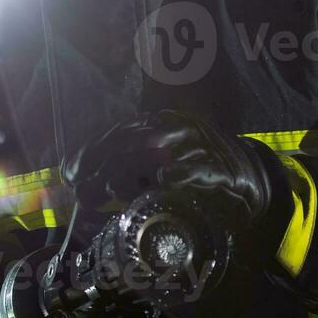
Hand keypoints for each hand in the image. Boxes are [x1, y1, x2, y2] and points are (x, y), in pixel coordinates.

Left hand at [63, 109, 288, 241]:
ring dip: (122, 178)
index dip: (89, 152)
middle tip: (82, 193)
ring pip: (147, 156)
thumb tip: (89, 182)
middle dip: (97, 168)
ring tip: (107, 194)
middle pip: (124, 144)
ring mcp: (192, 146)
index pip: (115, 133)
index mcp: (158, 123)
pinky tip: (153, 190)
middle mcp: (173, 128)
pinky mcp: (211, 168)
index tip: (69, 172)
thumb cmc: (197, 170)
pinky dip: (165, 180)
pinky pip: (181, 172)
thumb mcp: (160, 161)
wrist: (248, 176)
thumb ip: (128, 168)